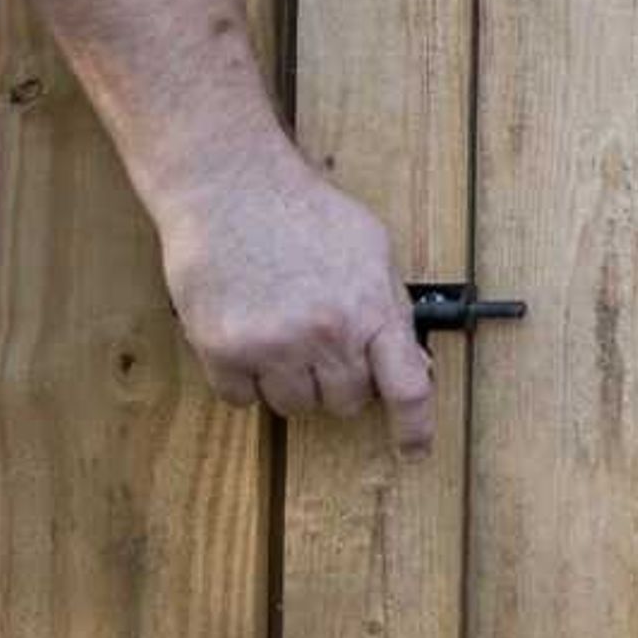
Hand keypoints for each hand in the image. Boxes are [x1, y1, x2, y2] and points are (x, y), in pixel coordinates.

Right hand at [151, 140, 437, 454]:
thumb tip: (413, 366)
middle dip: (342, 383)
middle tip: (324, 344)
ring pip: (294, 407)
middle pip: (345, 404)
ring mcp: (272, 347)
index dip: (415, 428)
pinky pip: (242, 400)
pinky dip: (246, 380)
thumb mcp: (372, 251)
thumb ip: (391, 311)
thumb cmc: (305, 212)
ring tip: (283, 333)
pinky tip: (247, 336)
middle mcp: (326, 335)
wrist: (230, 188)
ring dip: (293, 383)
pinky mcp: (222, 351)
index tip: (414, 450)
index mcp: (371, 310)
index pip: (408, 389)